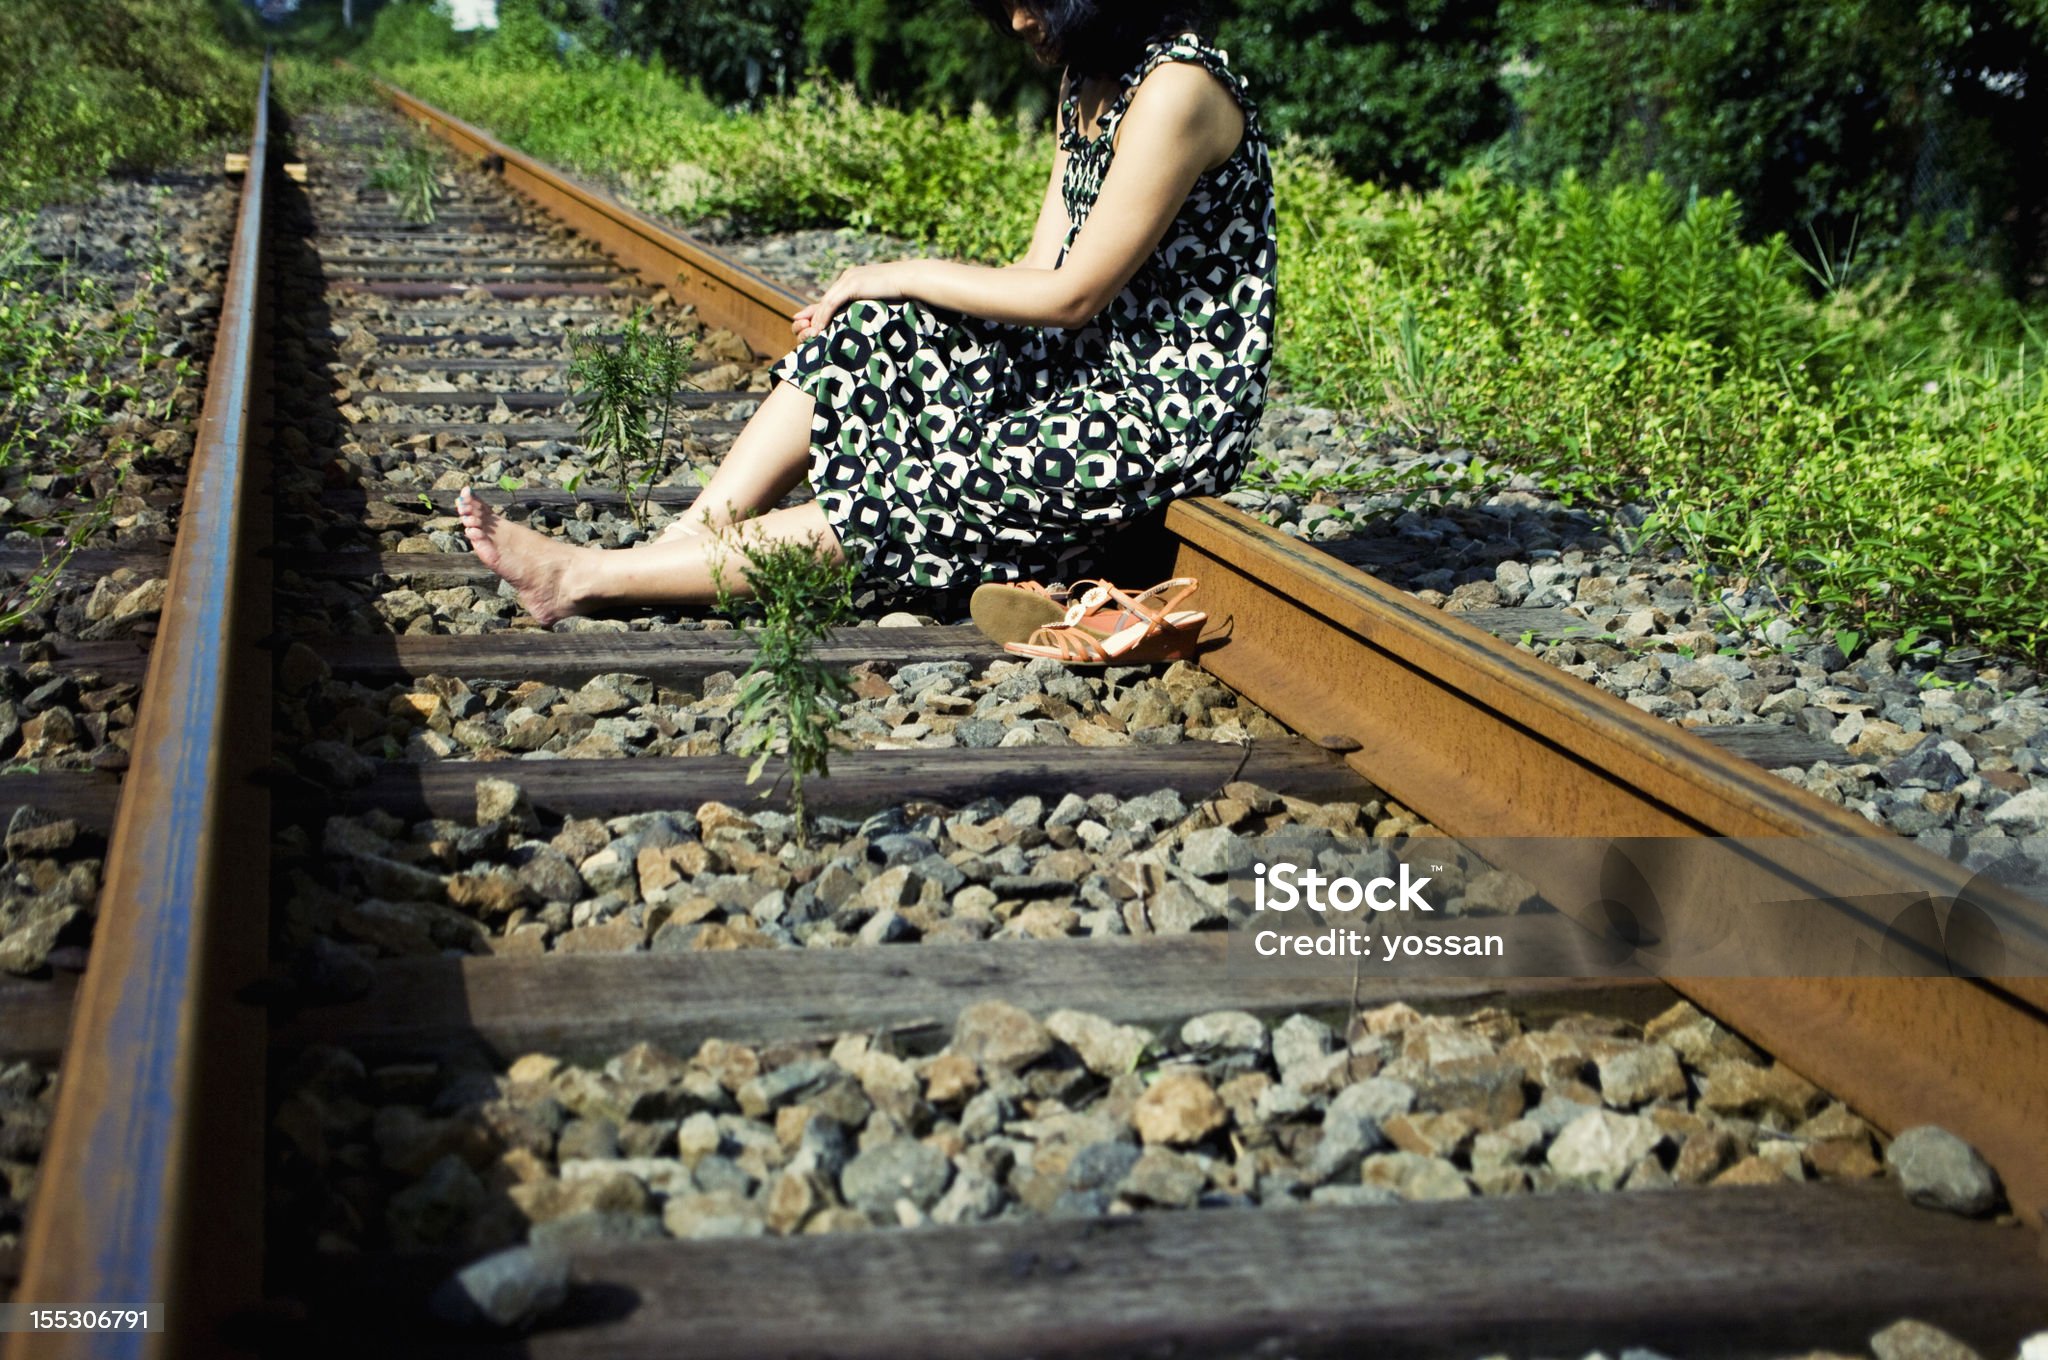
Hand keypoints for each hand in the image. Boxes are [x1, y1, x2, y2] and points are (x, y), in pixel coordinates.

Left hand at [792, 262, 910, 339]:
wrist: (910, 279)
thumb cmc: (902, 291)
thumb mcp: (883, 297)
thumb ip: (872, 302)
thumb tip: (873, 313)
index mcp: (855, 278)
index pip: (832, 295)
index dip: (818, 307)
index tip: (807, 317)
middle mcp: (848, 276)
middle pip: (825, 298)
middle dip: (810, 312)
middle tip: (796, 322)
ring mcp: (849, 279)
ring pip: (826, 301)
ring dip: (816, 318)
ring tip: (808, 332)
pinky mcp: (852, 284)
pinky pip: (832, 303)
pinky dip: (823, 316)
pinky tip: (818, 328)